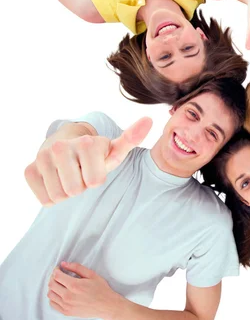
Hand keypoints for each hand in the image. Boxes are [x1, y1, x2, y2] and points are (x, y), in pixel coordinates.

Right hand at [24, 117, 151, 206]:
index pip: (95, 181)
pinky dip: (52, 195)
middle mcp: (61, 147)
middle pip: (76, 190)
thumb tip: (149, 120)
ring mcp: (42, 157)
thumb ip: (132, 138)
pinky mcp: (29, 169)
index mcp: (86, 143)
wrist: (65, 144)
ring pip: (59, 196)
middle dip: (81, 185)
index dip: (97, 178)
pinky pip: (45, 199)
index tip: (94, 166)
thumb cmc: (95, 153)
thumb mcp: (114, 148)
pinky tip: (56, 179)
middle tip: (81, 172)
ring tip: (69, 175)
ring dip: (67, 191)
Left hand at [48, 262, 123, 319]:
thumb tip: (64, 264)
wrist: (106, 305)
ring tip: (59, 284)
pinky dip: (53, 297)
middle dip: (53, 277)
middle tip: (58, 275)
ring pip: (50, 294)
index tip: (58, 268)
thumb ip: (77, 267)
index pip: (56, 276)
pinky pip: (52, 304)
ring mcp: (66, 305)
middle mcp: (68, 296)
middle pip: (51, 284)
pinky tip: (60, 293)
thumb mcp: (92, 275)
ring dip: (52, 287)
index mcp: (74, 285)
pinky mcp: (66, 312)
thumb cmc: (101, 289)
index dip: (55, 270)